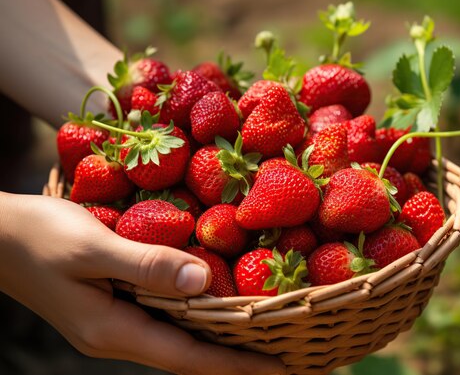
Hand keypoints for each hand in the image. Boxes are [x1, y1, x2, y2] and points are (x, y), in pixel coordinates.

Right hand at [0, 192, 284, 374]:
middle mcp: (117, 335)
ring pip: (176, 335)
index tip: (278, 365)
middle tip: (281, 350)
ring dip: (216, 335)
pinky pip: (162, 315)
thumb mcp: (94, 246)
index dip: (235, 364)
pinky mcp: (111, 304)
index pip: (188, 356)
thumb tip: (202, 282)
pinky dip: (193, 313)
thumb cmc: (39, 236)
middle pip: (186, 353)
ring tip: (258, 330)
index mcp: (113, 330)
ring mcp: (112, 322)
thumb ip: (147, 265)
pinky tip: (210, 300)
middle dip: (233, 356)